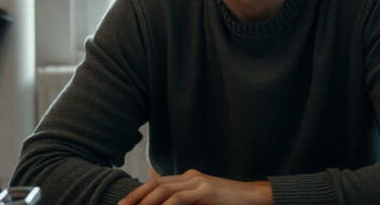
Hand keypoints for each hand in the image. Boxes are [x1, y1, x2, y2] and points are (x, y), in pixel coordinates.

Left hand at [118, 168, 272, 204]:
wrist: (256, 198)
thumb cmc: (229, 204)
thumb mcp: (203, 201)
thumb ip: (185, 201)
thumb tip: (166, 204)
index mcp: (188, 178)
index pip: (157, 183)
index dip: (138, 193)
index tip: (124, 204)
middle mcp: (191, 177)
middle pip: (156, 184)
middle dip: (136, 197)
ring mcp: (199, 182)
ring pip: (165, 189)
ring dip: (147, 201)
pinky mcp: (208, 191)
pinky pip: (181, 198)